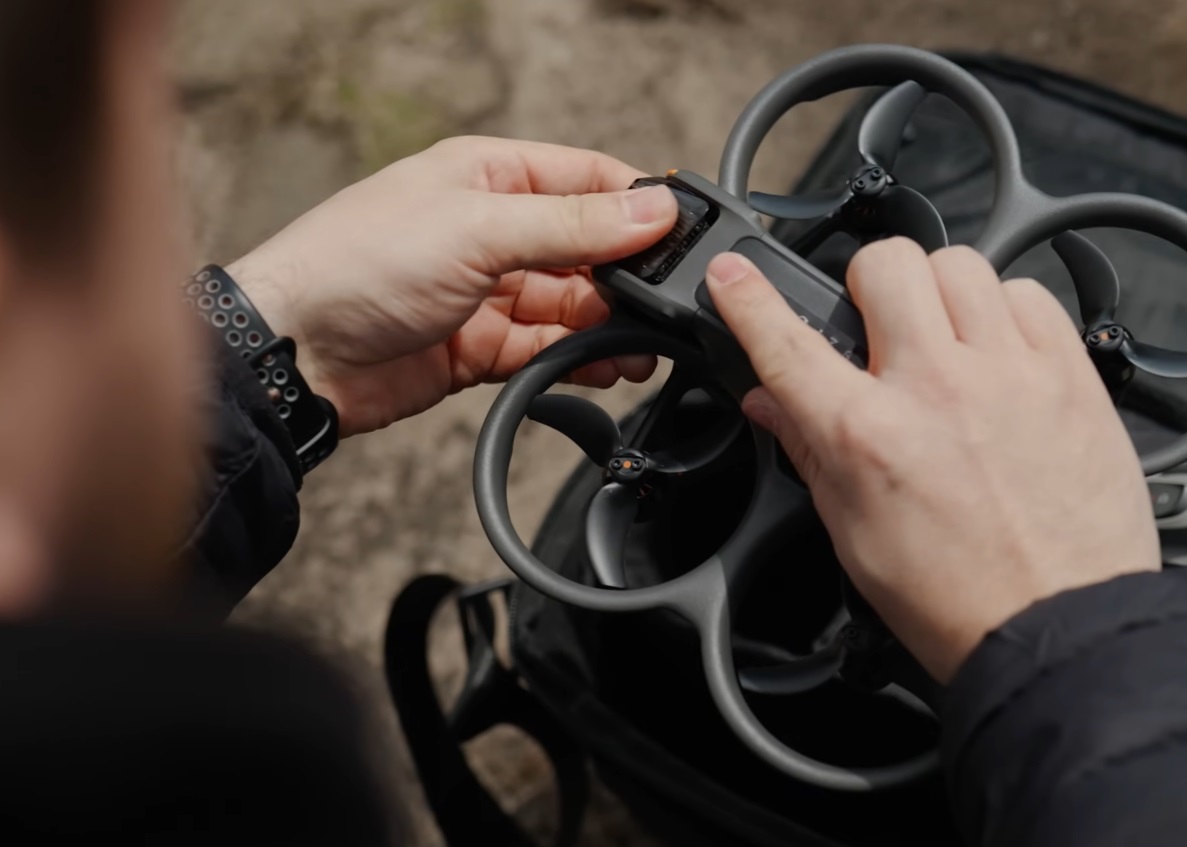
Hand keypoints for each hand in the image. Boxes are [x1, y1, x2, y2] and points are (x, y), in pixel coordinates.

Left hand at [226, 137, 678, 436]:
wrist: (292, 355)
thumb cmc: (357, 265)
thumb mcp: (478, 228)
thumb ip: (572, 224)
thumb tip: (652, 208)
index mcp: (489, 176)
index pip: (587, 179)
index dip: (638, 206)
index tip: (683, 235)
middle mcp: (492, 230)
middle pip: (588, 249)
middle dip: (628, 277)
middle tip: (665, 305)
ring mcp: (487, 291)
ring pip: (573, 306)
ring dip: (611, 326)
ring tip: (642, 349)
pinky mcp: (481, 349)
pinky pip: (548, 351)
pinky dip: (580, 361)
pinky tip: (606, 369)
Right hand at [704, 239, 1160, 681]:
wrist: (1060, 630)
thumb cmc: (959, 600)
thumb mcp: (854, 536)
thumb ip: (810, 453)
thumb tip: (772, 401)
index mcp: (867, 438)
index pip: (786, 341)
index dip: (746, 297)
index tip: (734, 274)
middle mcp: (936, 389)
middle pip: (884, 264)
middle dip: (868, 285)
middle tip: (879, 326)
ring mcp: (1010, 374)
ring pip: (959, 264)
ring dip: (940, 294)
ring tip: (947, 341)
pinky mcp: (1070, 376)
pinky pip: (1030, 294)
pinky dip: (1008, 312)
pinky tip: (1002, 353)